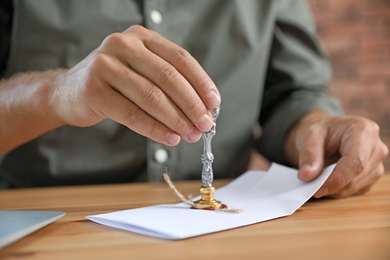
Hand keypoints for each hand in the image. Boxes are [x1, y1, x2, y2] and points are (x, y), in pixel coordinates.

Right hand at [52, 25, 220, 145]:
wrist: (68, 91)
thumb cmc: (113, 84)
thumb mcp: (140, 71)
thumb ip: (167, 83)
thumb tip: (202, 109)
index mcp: (141, 37)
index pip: (180, 58)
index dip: (201, 82)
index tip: (214, 103)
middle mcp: (123, 45)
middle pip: (168, 77)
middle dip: (192, 104)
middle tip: (205, 124)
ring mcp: (106, 65)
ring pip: (152, 96)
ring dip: (176, 119)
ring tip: (191, 134)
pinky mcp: (94, 90)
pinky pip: (132, 114)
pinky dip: (155, 128)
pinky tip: (170, 138)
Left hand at [284, 111, 388, 197]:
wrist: (324, 133)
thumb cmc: (319, 131)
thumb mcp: (308, 136)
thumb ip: (309, 155)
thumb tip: (306, 176)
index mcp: (363, 131)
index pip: (356, 162)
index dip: (337, 180)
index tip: (317, 190)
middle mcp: (376, 147)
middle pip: (357, 176)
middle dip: (332, 184)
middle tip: (310, 185)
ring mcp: (377, 163)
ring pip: (356, 187)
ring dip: (334, 188)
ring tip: (317, 179)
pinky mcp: (372, 175)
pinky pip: (355, 190)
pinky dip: (338, 190)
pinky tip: (327, 180)